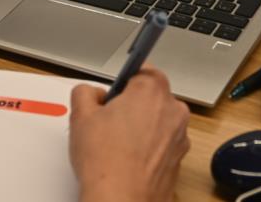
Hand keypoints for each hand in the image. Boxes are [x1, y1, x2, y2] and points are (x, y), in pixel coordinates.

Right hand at [70, 69, 189, 201]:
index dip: (122, 84)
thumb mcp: (80, 115)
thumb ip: (85, 92)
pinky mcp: (179, 160)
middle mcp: (173, 110)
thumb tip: (91, 94)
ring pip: (158, 123)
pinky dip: (148, 150)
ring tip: (116, 146)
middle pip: (151, 98)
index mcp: (152, 90)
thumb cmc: (107, 162)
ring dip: (141, 129)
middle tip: (108, 123)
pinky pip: (162, 145)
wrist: (121, 200)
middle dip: (131, 107)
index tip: (112, 95)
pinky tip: (127, 160)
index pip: (140, 71)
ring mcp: (179, 137)